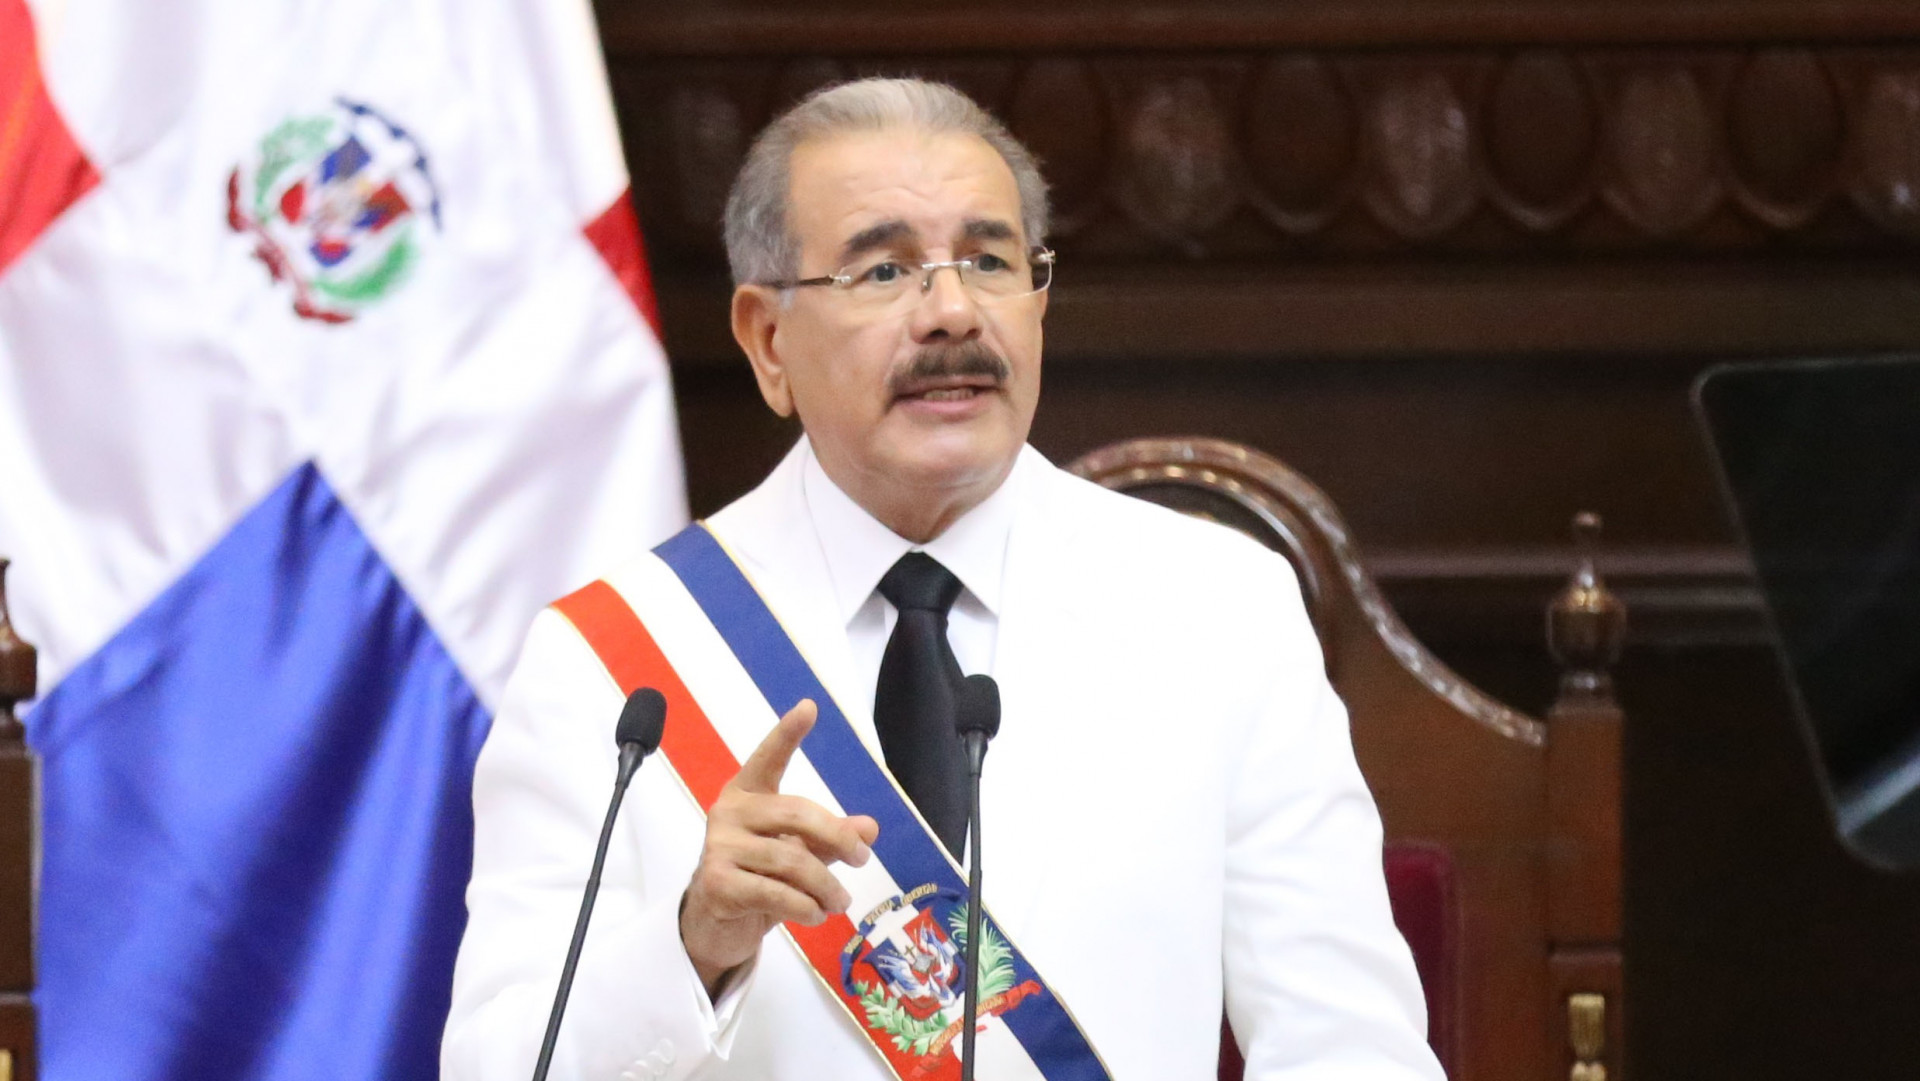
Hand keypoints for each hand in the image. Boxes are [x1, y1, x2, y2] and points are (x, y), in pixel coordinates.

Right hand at [680, 699, 879, 995]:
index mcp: (747, 793)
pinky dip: (805, 906)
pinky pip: (775, 892)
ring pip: (791, 860)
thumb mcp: (798, 851)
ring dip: (826, 885)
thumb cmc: (759, 876)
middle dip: (837, 836)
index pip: (768, 758)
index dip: (787, 733)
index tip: (810, 707)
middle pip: (796, 813)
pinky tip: (817, 914)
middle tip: (862, 858)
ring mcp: (719, 847)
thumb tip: (870, 828)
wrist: (715, 922)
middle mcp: (729, 812)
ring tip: (841, 901)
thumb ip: (830, 837)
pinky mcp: (717, 883)